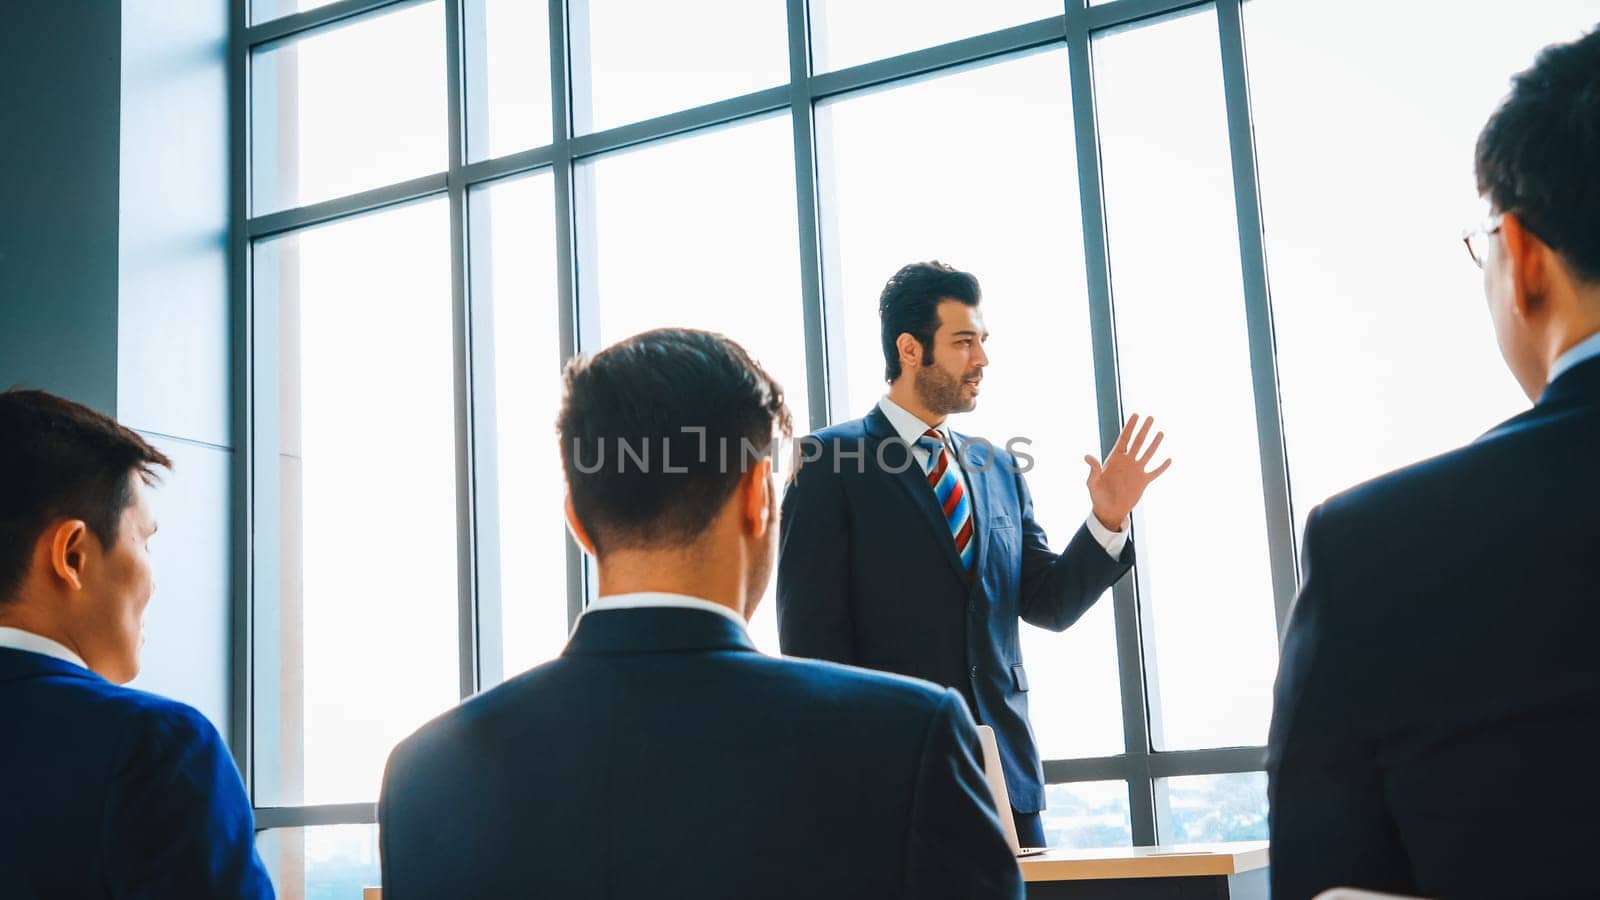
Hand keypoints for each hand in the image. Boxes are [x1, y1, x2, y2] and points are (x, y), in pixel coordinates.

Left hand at [1083, 414, 1171, 531]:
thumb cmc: (1098, 496)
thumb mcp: (1093, 483)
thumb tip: (1087, 456)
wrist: (1108, 511)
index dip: (1130, 427)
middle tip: (1150, 417)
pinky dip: (1162, 467)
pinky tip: (1169, 459)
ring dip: (1155, 443)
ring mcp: (1136, 470)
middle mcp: (1127, 462)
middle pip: (1137, 442)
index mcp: (1115, 459)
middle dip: (1144, 429)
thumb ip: (1093, 469)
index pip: (1124, 439)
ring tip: (1161, 432)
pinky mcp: (1143, 481)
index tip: (1135, 415)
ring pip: (1148, 453)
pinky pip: (1155, 472)